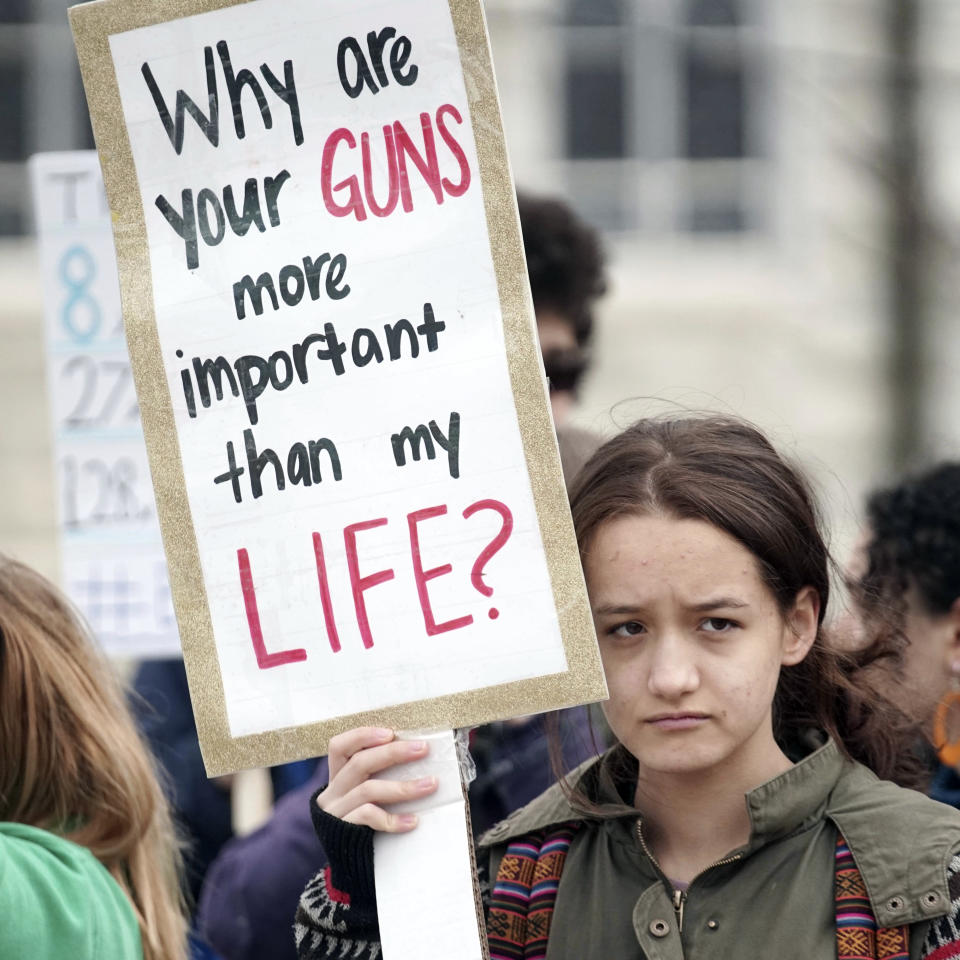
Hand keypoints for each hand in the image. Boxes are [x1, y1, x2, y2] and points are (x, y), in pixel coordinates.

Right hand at [316, 727, 438, 831]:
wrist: (348, 867)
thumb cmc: (364, 823)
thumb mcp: (363, 795)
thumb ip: (377, 776)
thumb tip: (416, 753)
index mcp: (336, 777)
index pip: (339, 746)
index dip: (362, 736)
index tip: (390, 733)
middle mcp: (332, 792)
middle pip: (359, 763)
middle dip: (394, 753)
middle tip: (423, 749)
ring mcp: (336, 812)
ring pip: (369, 790)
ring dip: (403, 786)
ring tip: (430, 785)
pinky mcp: (343, 832)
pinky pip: (369, 818)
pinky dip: (393, 819)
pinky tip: (413, 821)